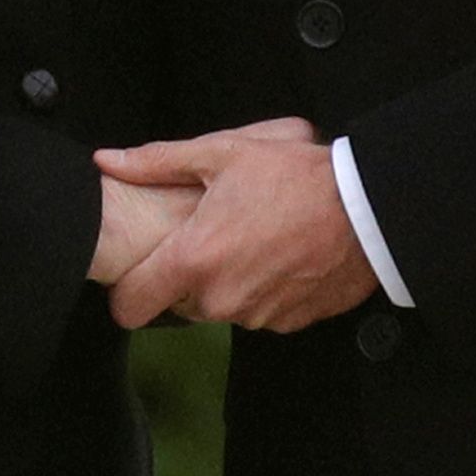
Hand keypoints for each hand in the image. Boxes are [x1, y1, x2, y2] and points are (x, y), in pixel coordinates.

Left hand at [94, 126, 378, 332]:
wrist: (367, 207)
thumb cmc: (296, 177)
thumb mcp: (223, 153)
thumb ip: (158, 162)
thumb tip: (109, 161)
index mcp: (196, 259)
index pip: (130, 306)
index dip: (126, 291)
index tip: (137, 274)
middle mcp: (222, 298)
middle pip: (178, 303)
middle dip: (186, 274)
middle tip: (212, 233)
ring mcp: (256, 315)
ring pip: (219, 307)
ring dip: (226, 281)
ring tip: (251, 236)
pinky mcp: (288, 323)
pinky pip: (257, 311)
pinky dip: (260, 289)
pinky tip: (277, 253)